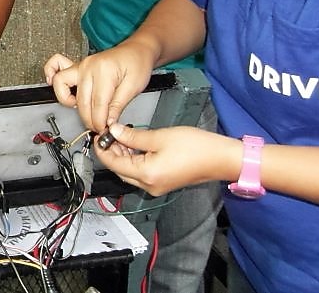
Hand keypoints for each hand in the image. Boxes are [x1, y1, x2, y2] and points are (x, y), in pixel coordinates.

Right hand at [44, 46, 153, 131]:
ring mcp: (80, 65)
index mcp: (104, 71)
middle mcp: (89, 67)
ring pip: (64, 88)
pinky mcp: (77, 66)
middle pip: (82, 100)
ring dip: (72, 105)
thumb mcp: (134, 87)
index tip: (104, 129)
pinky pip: (56, 69)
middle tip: (98, 127)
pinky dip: (52, 79)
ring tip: (84, 111)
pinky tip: (63, 91)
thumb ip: (118, 106)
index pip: (98, 104)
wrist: (136, 50)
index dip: (100, 121)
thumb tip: (108, 122)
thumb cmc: (137, 64)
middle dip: (89, 118)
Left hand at [95, 124, 234, 196]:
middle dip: (111, 151)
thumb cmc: (197, 148)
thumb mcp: (160, 136)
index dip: (102, 149)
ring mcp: (156, 186)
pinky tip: (134, 144)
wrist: (221, 158)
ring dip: (123, 155)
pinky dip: (135, 159)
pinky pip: (141, 172)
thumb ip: (133, 136)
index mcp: (146, 175)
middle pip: (120, 169)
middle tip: (108, 133)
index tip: (97, 135)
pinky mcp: (163, 182)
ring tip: (120, 135)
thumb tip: (115, 132)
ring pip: (130, 171)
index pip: (113, 163)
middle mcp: (149, 185)